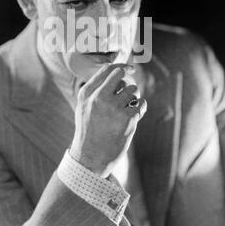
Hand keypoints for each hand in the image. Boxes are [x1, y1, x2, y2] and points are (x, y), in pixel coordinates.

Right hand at [69, 63, 146, 177]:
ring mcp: (113, 107)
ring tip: (125, 111)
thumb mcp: (83, 107)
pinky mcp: (127, 118)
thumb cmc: (88, 131)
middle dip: (128, 82)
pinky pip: (141, 103)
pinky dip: (140, 108)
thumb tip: (116, 73)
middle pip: (121, 76)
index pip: (107, 69)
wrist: (90, 158)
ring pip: (133, 90)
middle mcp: (99, 97)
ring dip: (133, 98)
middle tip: (128, 94)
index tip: (130, 68)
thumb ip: (95, 90)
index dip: (122, 67)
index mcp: (87, 93)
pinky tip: (133, 117)